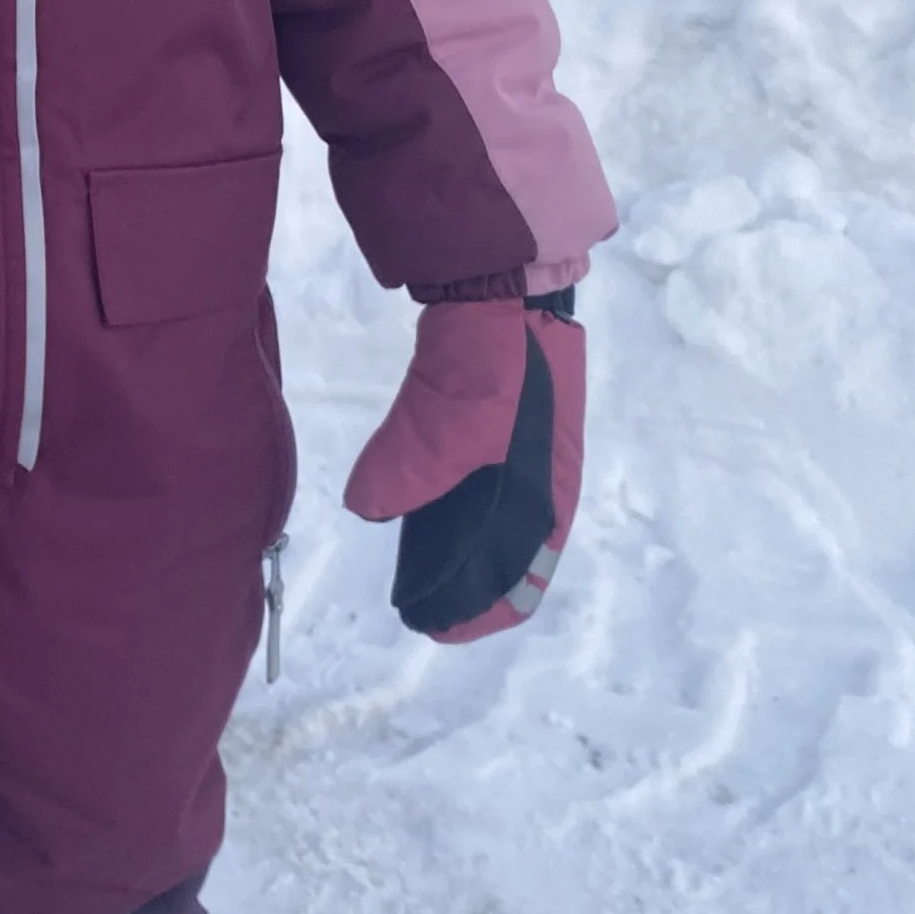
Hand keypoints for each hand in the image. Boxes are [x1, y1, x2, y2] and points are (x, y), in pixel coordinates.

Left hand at [343, 295, 584, 642]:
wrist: (499, 283)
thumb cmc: (492, 362)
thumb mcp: (449, 422)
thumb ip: (408, 470)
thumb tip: (366, 507)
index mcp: (548, 493)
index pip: (527, 573)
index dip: (488, 608)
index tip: (441, 630)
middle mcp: (537, 479)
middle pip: (503, 552)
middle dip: (463, 587)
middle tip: (415, 610)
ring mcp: (512, 450)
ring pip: (481, 519)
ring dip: (449, 550)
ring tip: (409, 576)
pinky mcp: (483, 424)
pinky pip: (461, 482)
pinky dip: (438, 508)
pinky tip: (404, 516)